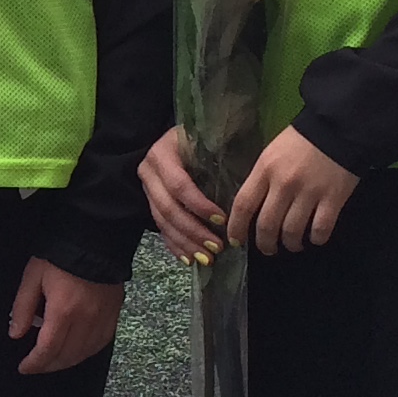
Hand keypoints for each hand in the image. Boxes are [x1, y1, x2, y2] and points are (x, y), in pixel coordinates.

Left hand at [8, 256, 120, 374]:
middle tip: (36, 366)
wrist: (95, 239)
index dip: (35, 363)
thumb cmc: (59, 256)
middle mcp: (86, 319)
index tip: (24, 367)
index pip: (48, 349)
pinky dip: (87, 351)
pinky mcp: (114, 313)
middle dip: (49, 366)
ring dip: (68, 361)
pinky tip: (77, 350)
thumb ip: (22, 308)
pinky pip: (102, 342)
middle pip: (67, 355)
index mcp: (63, 311)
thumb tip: (15, 333)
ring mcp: (103, 318)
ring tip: (53, 361)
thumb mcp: (32, 278)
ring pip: (86, 352)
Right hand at [138, 127, 224, 263]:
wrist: (178, 138)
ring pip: (163, 222)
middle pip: (168, 208)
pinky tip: (189, 259)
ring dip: (186, 243)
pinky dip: (175, 246)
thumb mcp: (211, 137)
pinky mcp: (150, 203)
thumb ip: (223, 151)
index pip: (179, 185)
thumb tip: (250, 174)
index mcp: (163, 153)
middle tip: (217, 246)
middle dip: (193, 231)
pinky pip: (160, 229)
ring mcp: (147, 189)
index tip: (223, 219)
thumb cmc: (203, 137)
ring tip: (208, 258)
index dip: (199, 205)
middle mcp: (149, 172)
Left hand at [232, 124, 359, 253]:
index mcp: (265, 170)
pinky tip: (315, 238)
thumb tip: (252, 207)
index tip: (236, 240)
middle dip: (265, 244)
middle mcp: (284, 184)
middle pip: (267, 225)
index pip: (243, 205)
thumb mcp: (272, 154)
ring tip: (293, 245)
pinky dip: (316, 238)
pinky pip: (321, 228)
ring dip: (291, 244)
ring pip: (292, 231)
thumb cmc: (301, 141)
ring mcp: (309, 192)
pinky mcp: (334, 198)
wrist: (338, 127)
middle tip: (268, 249)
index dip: (237, 227)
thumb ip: (262, 179)